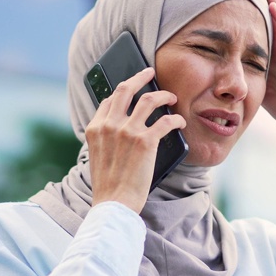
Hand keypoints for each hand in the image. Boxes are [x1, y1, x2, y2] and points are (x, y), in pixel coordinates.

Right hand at [85, 68, 186, 213]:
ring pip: (149, 100)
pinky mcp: (145, 141)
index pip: (108, 101)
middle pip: (125, 90)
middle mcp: (109, 125)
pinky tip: (180, 122)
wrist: (114, 203)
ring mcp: (127, 131)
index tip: (132, 88)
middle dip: (140, 77)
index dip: (123, 92)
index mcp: (95, 129)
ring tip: (172, 97)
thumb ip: (105, 139)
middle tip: (150, 72)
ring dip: (163, 95)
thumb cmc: (109, 185)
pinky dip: (176, 119)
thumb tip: (119, 129)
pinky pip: (165, 121)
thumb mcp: (98, 157)